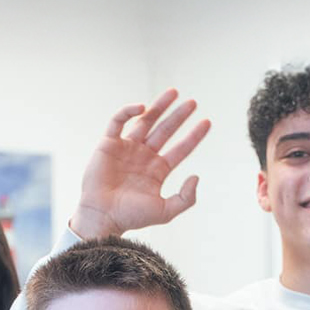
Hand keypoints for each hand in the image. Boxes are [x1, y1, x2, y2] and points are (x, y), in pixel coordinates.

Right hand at [70, 89, 212, 239]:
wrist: (102, 216)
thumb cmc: (131, 216)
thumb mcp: (165, 211)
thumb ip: (186, 198)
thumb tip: (196, 176)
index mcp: (157, 170)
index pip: (180, 148)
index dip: (194, 135)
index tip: (207, 122)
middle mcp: (143, 156)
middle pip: (165, 130)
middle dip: (179, 116)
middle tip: (193, 102)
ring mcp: (126, 148)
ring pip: (145, 121)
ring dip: (159, 106)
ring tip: (174, 92)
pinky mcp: (108, 143)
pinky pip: (118, 121)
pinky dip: (129, 111)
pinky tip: (142, 107)